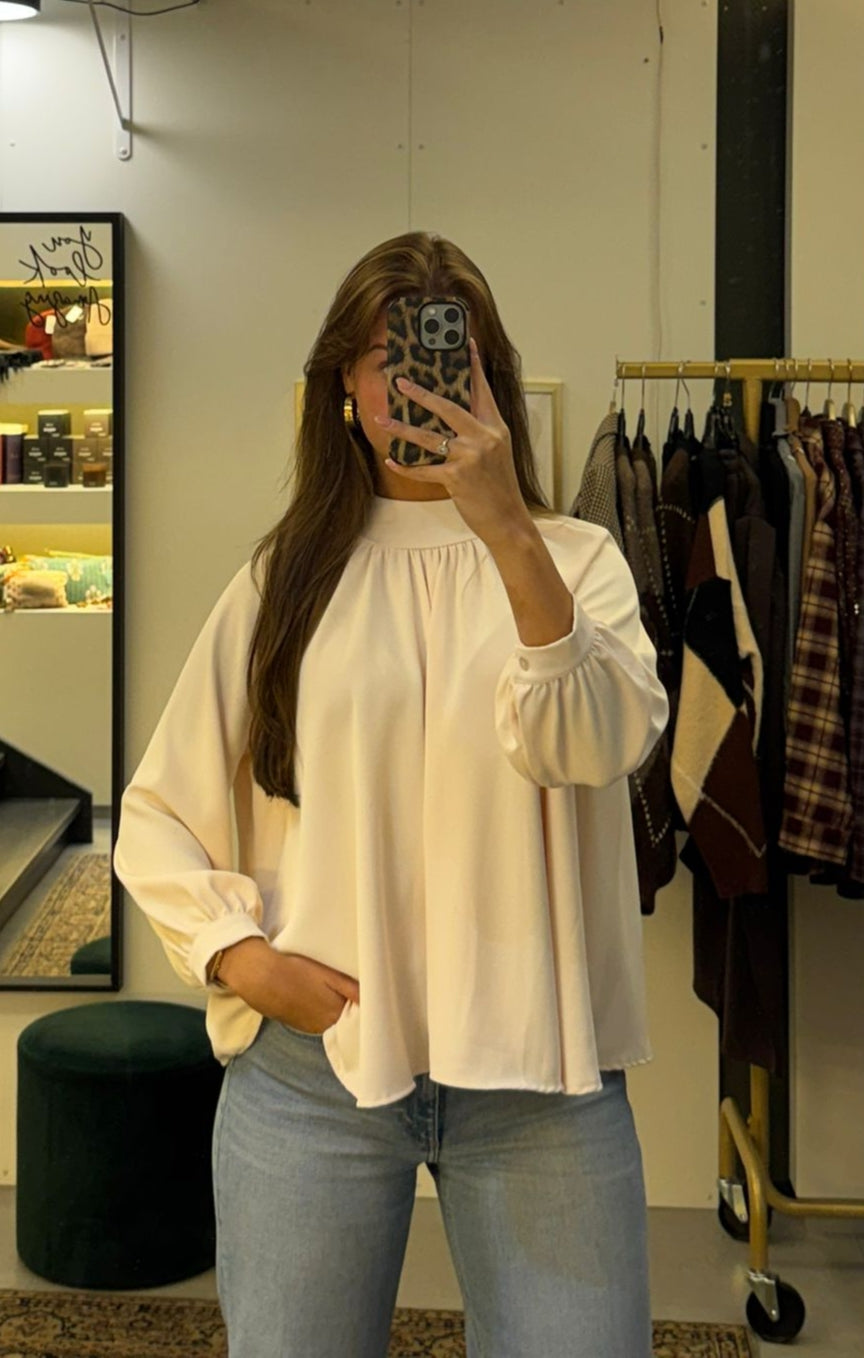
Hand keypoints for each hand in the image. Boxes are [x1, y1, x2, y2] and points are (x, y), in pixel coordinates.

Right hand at [216, 938, 358, 1033]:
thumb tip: (373, 1000)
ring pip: (331, 1020)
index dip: (363, 1003)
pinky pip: (317, 1020)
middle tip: (348, 987)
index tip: (365, 991)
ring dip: (334, 1008)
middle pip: (346, 1019)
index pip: (359, 1015)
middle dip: (351, 1007)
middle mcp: (325, 1026)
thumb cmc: (296, 971)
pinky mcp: (297, 1024)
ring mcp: (310, 1027)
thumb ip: (352, 989)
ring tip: (329, 990)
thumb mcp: (328, 975)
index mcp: (336, 1013)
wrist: (260, 978)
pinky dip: (320, 1010)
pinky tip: (314, 996)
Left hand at [373, 336, 533, 547]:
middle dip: (421, 393)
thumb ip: (480, 432)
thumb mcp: (497, 452)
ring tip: (382, 420)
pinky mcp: (457, 478)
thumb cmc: (500, 487)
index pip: (482, 390)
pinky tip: (392, 460)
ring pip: (428, 437)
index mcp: (495, 427)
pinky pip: (424, 469)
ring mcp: (470, 457)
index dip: (473, 366)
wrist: (508, 519)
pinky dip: (406, 466)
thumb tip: (454, 417)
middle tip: (400, 382)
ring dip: (401, 428)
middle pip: (447, 407)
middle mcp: (484, 437)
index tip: (465, 343)